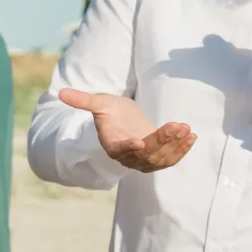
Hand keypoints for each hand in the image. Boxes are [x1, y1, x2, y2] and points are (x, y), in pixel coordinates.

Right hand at [58, 88, 195, 171]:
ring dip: (175, 145)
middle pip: (146, 154)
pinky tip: (191, 136)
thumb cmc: (111, 111)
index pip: (121, 151)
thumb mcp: (99, 103)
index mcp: (112, 146)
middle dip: (162, 141)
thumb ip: (83, 101)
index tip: (140, 140)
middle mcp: (128, 157)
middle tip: (176, 126)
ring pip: (160, 159)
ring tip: (185, 129)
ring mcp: (144, 159)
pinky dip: (182, 150)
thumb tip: (61, 92)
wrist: (124, 120)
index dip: (130, 147)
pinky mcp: (158, 157)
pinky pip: (170, 158)